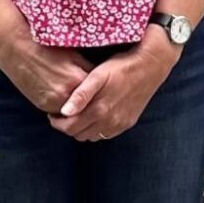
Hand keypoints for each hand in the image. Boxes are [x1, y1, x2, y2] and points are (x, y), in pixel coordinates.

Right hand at [0, 29, 94, 114]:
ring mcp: (53, 102)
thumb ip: (87, 69)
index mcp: (77, 79)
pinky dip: (65, 109)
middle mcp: (66, 94)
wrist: (18, 50)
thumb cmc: (47, 48)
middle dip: (93, 103)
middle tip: (98, 100)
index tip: (107, 90)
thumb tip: (102, 80)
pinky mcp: (43, 106)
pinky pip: (60, 113)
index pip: (99, 92)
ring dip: (79, 108)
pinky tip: (68, 102)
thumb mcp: (72, 55)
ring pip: (74, 112)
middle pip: (88, 106)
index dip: (103, 91)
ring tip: (83, 102)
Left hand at [50, 32, 175, 140]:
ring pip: (92, 136)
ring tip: (78, 114)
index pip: (70, 128)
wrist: (150, 66)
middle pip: (79, 135)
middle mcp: (109, 121)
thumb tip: (65, 112)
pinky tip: (95, 116)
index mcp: (99, 110)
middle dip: (67, 126)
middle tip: (63, 114)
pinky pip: (106, 134)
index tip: (53, 114)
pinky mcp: (128, 123)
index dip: (57, 123)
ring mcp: (119, 124)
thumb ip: (81, 94)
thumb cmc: (121, 66)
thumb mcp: (98, 75)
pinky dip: (96, 129)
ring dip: (82, 129)